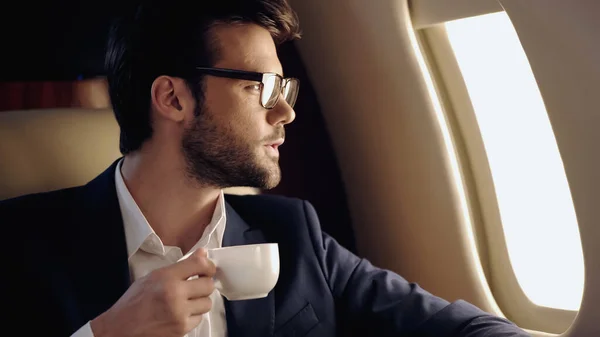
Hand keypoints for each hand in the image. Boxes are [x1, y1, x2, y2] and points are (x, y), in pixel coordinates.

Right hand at [90, 248, 215, 336]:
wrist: (119, 329)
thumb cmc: (133, 302)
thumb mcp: (152, 277)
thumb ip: (179, 267)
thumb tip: (202, 254)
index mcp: (166, 277)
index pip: (199, 264)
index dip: (208, 265)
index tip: (207, 269)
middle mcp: (175, 294)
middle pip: (208, 285)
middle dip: (204, 285)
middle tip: (196, 286)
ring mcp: (179, 314)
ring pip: (207, 303)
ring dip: (200, 301)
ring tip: (186, 301)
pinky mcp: (181, 330)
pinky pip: (199, 318)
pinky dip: (193, 316)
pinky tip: (180, 314)